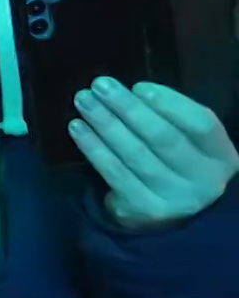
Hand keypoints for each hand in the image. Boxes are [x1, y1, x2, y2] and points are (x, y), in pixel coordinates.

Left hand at [72, 78, 238, 229]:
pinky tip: (77, 128)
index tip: (137, 86)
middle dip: (128, 108)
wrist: (168, 213)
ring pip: (135, 155)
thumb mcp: (188, 140)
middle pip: (164, 138)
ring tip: (83, 100)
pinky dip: (93, 148)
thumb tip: (135, 92)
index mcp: (221, 156)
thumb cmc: (176, 163)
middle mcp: (205, 181)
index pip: (201, 124)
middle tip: (99, 84)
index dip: (169, 103)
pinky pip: (115, 173)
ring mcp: (175, 198)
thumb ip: (171, 116)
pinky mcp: (144, 209)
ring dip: (105, 123)